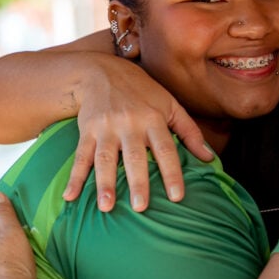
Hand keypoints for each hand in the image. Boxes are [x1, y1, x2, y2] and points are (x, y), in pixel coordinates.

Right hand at [62, 53, 211, 210]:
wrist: (102, 71)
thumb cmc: (142, 92)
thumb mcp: (170, 104)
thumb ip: (189, 131)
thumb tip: (209, 158)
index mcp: (154, 119)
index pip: (166, 149)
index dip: (172, 172)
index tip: (177, 197)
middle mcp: (130, 123)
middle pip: (135, 157)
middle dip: (137, 182)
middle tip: (140, 207)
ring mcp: (106, 128)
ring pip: (105, 159)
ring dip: (104, 183)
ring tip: (105, 207)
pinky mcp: (87, 131)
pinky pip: (80, 156)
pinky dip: (74, 177)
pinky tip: (69, 196)